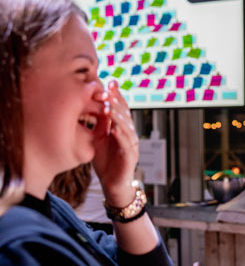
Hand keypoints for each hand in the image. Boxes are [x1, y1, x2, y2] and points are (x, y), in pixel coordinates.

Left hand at [92, 80, 138, 206]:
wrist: (112, 183)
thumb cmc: (105, 161)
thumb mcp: (99, 139)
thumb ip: (99, 124)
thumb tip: (92, 105)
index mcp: (122, 129)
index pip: (121, 108)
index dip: (116, 95)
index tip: (109, 81)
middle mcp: (130, 135)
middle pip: (125, 114)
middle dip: (117, 102)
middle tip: (107, 91)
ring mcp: (132, 146)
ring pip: (127, 127)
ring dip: (118, 116)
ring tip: (109, 107)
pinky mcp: (131, 157)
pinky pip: (126, 144)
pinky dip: (120, 135)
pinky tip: (114, 128)